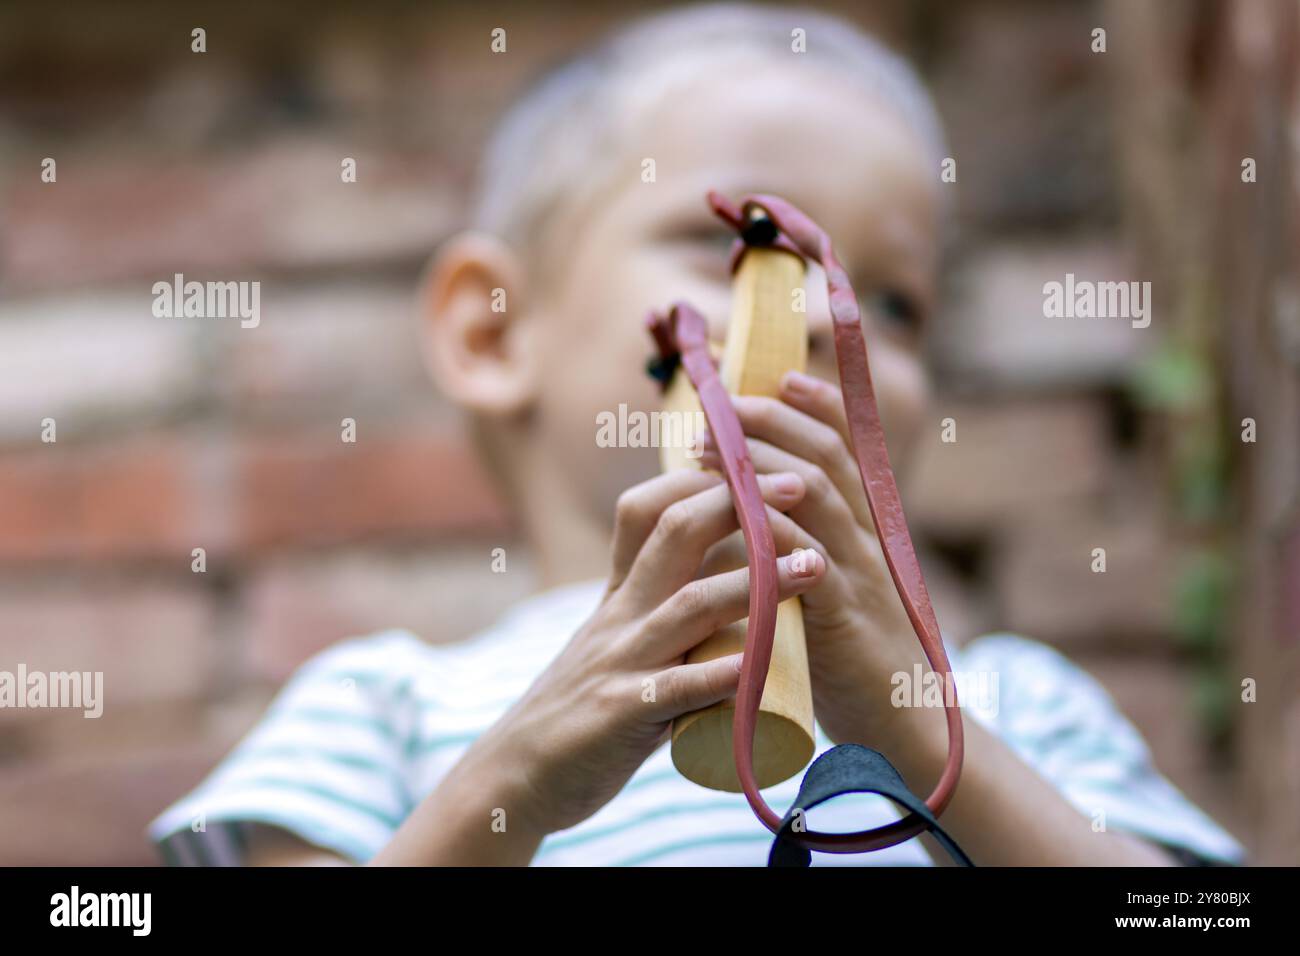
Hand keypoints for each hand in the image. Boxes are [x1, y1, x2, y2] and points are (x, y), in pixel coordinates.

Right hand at [482, 468, 825, 836]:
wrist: (518, 774)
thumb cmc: (581, 710)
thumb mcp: (613, 642)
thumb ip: (657, 614)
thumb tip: (724, 588)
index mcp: (619, 594)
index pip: (649, 509)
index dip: (702, 478)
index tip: (757, 462)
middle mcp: (620, 615)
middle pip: (675, 534)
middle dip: (740, 504)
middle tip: (802, 487)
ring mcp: (621, 661)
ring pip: (691, 605)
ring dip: (756, 582)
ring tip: (813, 568)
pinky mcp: (621, 714)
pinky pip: (676, 689)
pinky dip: (719, 675)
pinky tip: (758, 666)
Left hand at [698, 370, 944, 758]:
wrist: (902, 732)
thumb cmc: (852, 662)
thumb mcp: (828, 592)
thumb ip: (802, 553)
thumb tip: (751, 518)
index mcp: (863, 532)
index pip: (846, 449)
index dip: (817, 405)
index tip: (780, 376)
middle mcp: (866, 542)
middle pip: (827, 456)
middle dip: (772, 420)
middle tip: (721, 406)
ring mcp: (859, 576)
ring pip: (818, 494)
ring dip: (758, 462)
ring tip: (705, 448)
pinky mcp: (844, 618)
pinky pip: (806, 560)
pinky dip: (768, 532)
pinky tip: (733, 513)